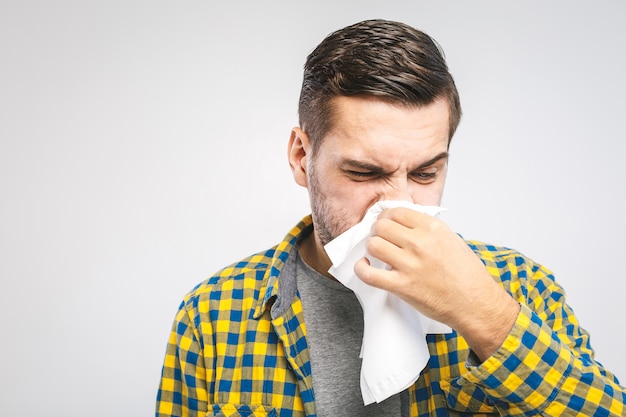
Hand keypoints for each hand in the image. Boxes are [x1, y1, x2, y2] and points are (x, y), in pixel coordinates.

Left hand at [353, 207, 519, 360]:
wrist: (476, 304)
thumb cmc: (467, 275)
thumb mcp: (451, 239)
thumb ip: (427, 229)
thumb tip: (405, 223)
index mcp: (433, 228)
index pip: (396, 212)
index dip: (386, 217)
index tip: (386, 224)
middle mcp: (420, 243)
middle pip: (381, 226)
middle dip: (377, 231)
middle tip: (381, 239)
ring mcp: (410, 264)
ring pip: (373, 245)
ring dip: (371, 249)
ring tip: (377, 255)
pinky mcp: (402, 286)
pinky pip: (369, 273)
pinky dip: (362, 269)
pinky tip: (365, 266)